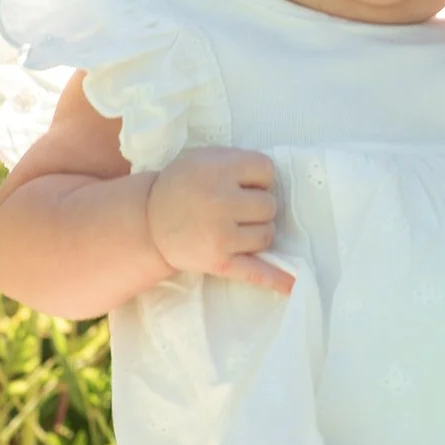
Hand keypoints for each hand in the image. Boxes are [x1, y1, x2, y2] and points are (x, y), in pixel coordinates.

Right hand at [144, 147, 292, 294]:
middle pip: (270, 205)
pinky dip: (276, 280)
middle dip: (258, 206)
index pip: (267, 170)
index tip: (244, 184)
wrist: (149, 223)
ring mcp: (222, 235)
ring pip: (267, 234)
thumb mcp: (202, 158)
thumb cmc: (181, 186)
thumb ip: (237, 160)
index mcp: (218, 170)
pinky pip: (256, 272)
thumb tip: (275, 178)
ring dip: (257, 232)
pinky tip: (294, 286)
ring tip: (233, 228)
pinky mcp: (220, 261)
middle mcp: (221, 201)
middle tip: (235, 208)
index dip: (259, 178)